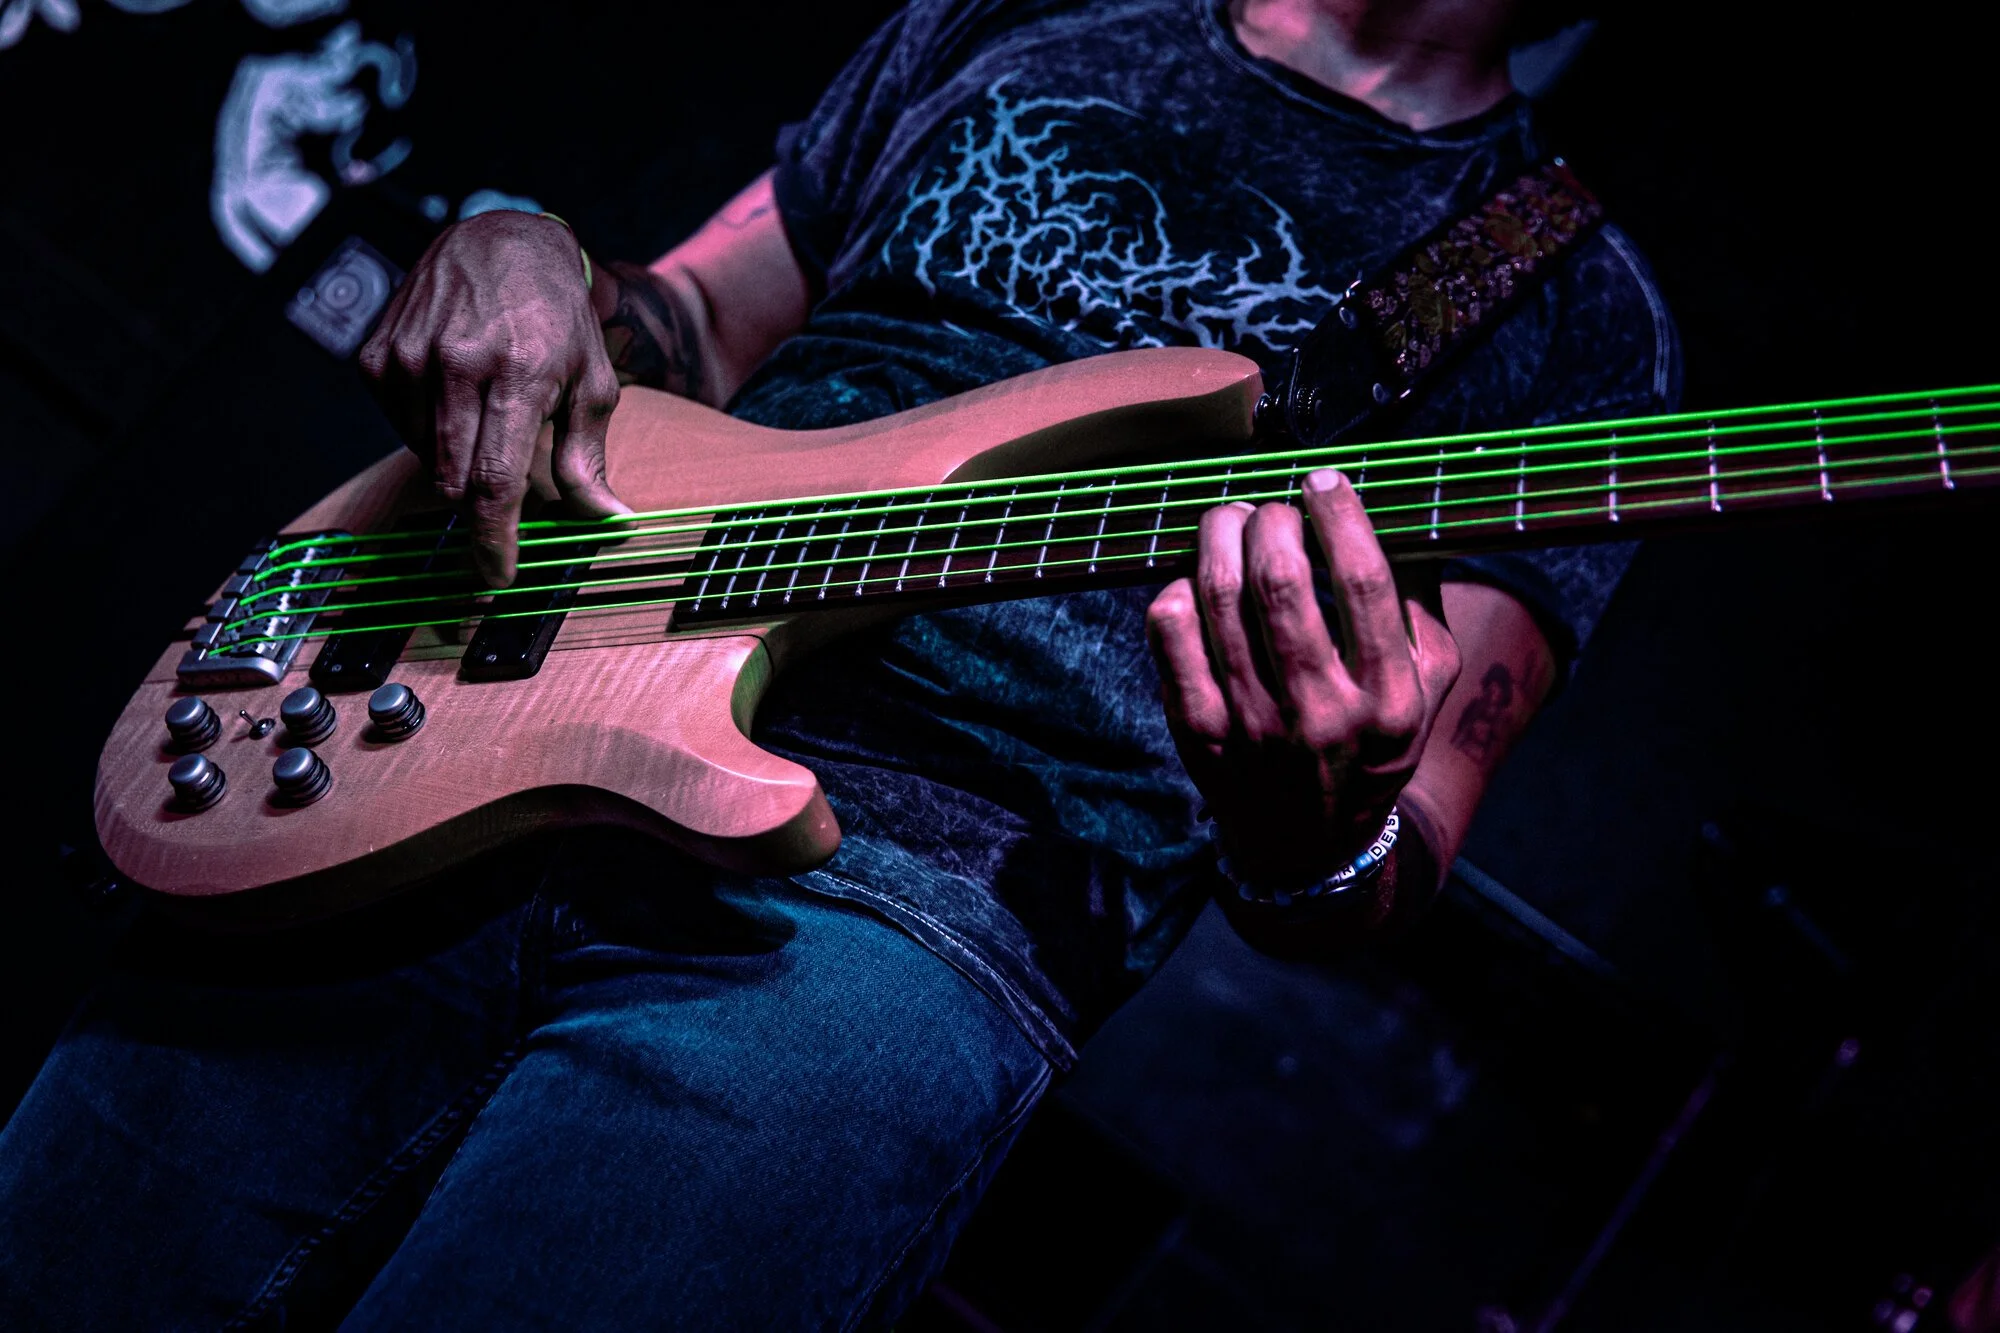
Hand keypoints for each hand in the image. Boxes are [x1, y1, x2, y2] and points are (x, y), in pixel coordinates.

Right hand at [359, 210, 628, 585]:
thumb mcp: (592, 383)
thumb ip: (588, 458)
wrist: (500, 240)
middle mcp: (455, 365)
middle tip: (499, 515)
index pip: (493, 482)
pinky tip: (454, 399)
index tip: (495, 578)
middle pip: (452, 481)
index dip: (492, 541)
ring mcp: (407, 357)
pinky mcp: (375, 355)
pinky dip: (426, 433)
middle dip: (475, 512)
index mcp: (516, 375)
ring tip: (486, 420)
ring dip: (455, 463)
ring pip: (425, 459)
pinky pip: (397, 427)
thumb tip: (607, 521)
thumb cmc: (556, 316)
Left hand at [1145, 469, 1459, 885]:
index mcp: (1391, 699)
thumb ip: (1420, 601)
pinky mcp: (1198, 731)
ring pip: (1219, 596)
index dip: (1338, 514)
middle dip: (1271, 519)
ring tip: (1232, 521)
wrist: (1309, 847)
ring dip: (1220, 536)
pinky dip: (1179, 588)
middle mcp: (1322, 714)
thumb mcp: (1428, 685)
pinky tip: (1198, 581)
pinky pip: (1170, 633)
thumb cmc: (1374, 743)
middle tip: (1272, 508)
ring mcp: (1252, 726)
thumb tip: (1392, 508)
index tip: (1324, 480)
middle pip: (1280, 580)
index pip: (1362, 582)